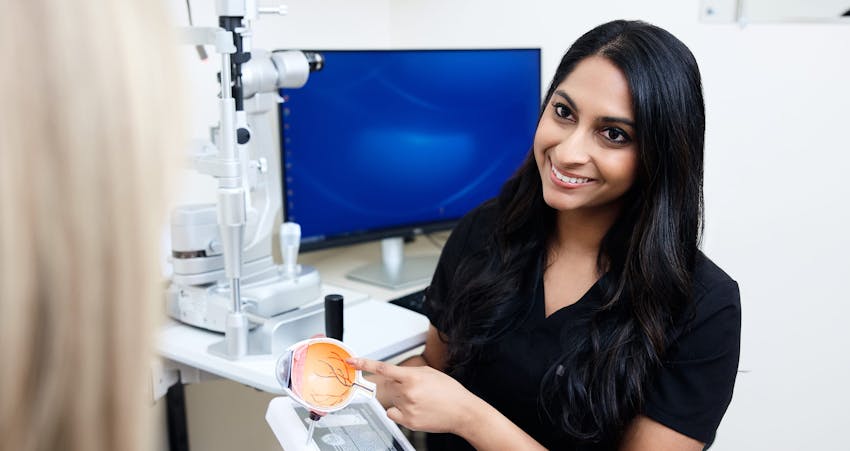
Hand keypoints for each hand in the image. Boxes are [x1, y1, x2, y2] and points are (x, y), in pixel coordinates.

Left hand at [346, 357, 477, 433]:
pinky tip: (413, 409)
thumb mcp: (430, 373)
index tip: (352, 362)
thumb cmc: (450, 392)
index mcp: (412, 377)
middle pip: (389, 386)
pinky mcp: (408, 421)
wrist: (462, 412)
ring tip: (421, 400)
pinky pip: (392, 413)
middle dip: (398, 385)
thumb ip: (410, 372)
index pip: (383, 368)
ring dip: (401, 397)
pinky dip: (398, 410)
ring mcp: (407, 408)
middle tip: (416, 389)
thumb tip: (395, 375)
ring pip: (392, 399)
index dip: (364, 364)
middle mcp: (407, 393)